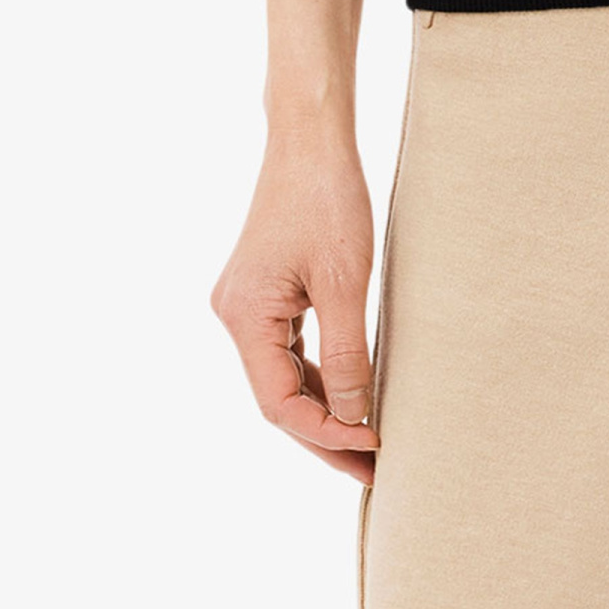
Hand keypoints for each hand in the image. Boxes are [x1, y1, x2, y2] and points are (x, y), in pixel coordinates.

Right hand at [211, 133, 378, 481]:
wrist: (311, 137)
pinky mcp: (265, 291)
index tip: (373, 447)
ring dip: (325, 407)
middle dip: (325, 433)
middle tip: (373, 470)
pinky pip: (290, 349)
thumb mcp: (347, 281)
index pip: (280, 403)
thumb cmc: (328, 198)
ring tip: (369, 442)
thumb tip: (356, 417)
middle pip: (279, 397)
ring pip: (285, 376)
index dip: (326, 432)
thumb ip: (348, 353)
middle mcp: (236, 316)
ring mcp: (248, 304)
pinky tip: (352, 394)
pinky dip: (321, 374)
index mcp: (245, 317)